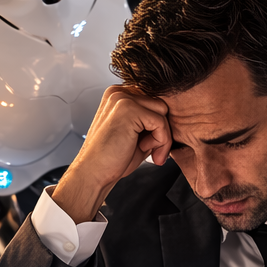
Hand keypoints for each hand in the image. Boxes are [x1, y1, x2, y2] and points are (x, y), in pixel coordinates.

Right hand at [52, 86, 171, 222]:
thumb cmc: (111, 158)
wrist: (93, 173)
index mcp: (118, 96)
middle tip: (151, 150)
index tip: (151, 145)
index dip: (156, 124)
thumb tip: (173, 117)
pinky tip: (146, 151)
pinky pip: (160, 122)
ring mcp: (122, 99)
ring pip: (163, 111)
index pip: (152, 101)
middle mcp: (118, 93)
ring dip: (161, 136)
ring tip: (147, 151)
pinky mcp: (129, 109)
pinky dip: (160, 141)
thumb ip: (150, 121)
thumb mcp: (135, 133)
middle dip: (161, 130)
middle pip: (160, 104)